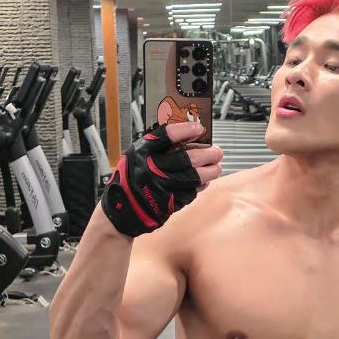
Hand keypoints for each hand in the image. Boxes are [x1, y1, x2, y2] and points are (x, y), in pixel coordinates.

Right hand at [101, 121, 222, 236]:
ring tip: (216, 167)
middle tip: (217, 151)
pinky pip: (190, 193)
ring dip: (209, 172)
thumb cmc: (131, 179)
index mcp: (142, 153)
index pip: (166, 136)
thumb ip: (159, 146)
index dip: (185, 130)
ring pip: (192, 178)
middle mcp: (151, 169)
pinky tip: (205, 181)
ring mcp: (160, 187)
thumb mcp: (137, 155)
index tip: (199, 128)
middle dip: (206, 154)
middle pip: (185, 159)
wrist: (122, 210)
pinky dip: (200, 186)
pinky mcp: (168, 204)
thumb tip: (187, 136)